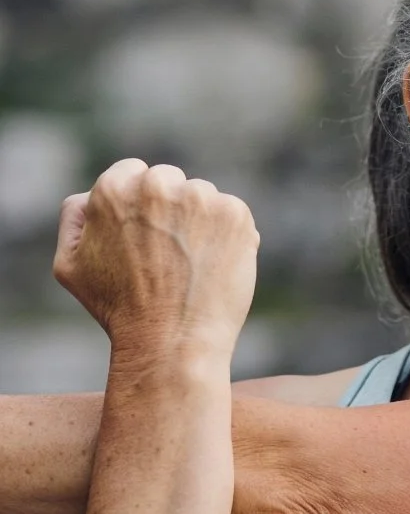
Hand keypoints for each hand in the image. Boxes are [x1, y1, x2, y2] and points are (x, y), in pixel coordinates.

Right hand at [54, 159, 259, 361]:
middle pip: (169, 181)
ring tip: (191, 266)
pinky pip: (233, 215)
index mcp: (114, 189)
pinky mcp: (235, 215)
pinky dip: (229, 236)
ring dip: (201, 222)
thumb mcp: (71, 266)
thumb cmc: (119, 310)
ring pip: (203, 198)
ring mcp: (200, 198)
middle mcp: (157, 185)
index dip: (140, 206)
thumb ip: (74, 219)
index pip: (134, 172)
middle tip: (168, 255)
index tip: (146, 236)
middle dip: (170, 209)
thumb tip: (89, 195)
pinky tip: (214, 267)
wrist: (173, 341)